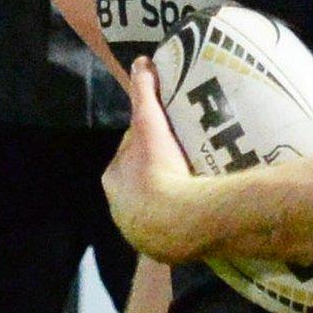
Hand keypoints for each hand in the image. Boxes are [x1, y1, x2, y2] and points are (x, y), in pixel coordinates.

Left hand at [102, 57, 208, 262]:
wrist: (179, 220)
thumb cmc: (159, 169)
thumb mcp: (149, 123)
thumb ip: (144, 92)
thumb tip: (141, 62)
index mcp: (113, 180)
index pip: (130, 154)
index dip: (149, 143)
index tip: (170, 138)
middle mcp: (121, 209)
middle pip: (142, 182)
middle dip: (160, 172)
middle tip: (187, 161)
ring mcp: (140, 232)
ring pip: (157, 208)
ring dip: (173, 198)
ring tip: (197, 185)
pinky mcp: (160, 250)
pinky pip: (173, 230)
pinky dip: (183, 220)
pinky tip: (199, 212)